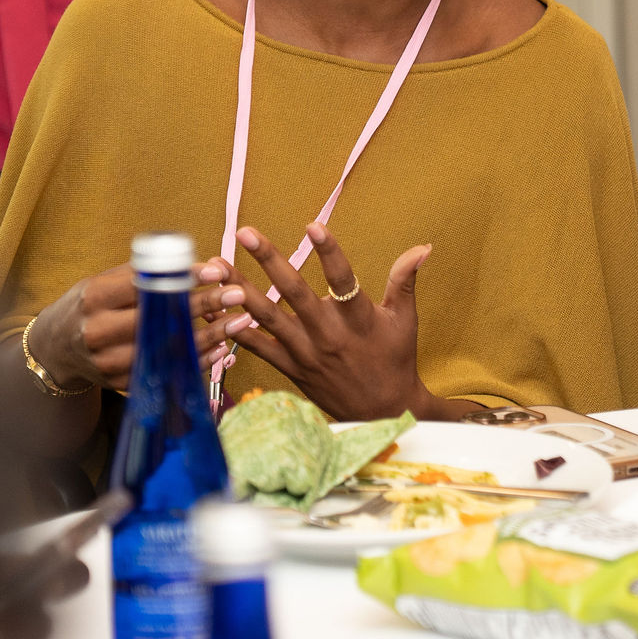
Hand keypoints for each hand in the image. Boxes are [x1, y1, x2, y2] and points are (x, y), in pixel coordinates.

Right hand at [30, 261, 235, 393]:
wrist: (56, 348)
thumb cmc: (90, 305)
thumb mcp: (105, 281)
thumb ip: (143, 274)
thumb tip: (197, 266)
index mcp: (94, 298)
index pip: (145, 287)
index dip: (183, 280)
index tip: (216, 272)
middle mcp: (98, 332)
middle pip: (158, 320)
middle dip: (203, 307)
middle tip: (239, 294)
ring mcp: (108, 362)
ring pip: (166, 350)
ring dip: (208, 337)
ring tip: (241, 322)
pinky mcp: (119, 384)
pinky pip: (165, 372)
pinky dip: (195, 360)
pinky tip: (222, 348)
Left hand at [223, 222, 435, 419]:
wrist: (383, 413)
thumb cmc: (395, 360)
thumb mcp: (404, 321)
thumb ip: (405, 281)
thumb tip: (422, 247)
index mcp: (359, 320)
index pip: (343, 280)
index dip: (330, 253)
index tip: (314, 225)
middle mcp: (329, 335)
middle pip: (296, 294)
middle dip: (270, 261)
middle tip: (247, 233)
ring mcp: (307, 353)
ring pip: (269, 318)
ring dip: (242, 290)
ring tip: (219, 265)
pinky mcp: (292, 368)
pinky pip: (259, 348)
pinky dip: (236, 329)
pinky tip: (215, 309)